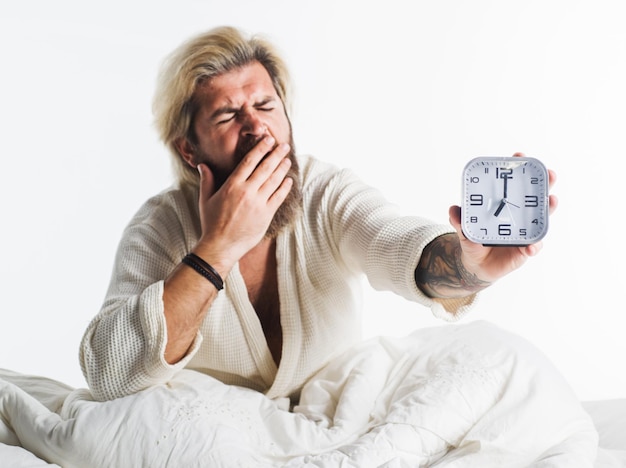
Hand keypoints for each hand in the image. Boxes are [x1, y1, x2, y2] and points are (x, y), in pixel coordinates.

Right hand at [194, 135, 293, 275]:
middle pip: (265, 167)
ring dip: (282, 168)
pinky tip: (289, 180)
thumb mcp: (205, 199)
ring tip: (287, 159)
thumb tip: (202, 165)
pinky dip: (285, 187)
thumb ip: (206, 180)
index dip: (261, 148)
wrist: (221, 246)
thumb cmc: (211, 223)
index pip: (249, 161)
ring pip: (274, 180)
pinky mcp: (266, 215)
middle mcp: (247, 191)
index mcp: (232, 185)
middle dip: (276, 154)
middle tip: (284, 145)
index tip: (268, 140)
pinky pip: (279, 197)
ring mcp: (258, 203)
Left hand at [449, 153, 557, 282]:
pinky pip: (533, 247)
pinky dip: (534, 246)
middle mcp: (519, 215)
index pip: (514, 184)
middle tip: (550, 174)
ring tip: (552, 200)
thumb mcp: (464, 229)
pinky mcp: (525, 249)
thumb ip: (459, 220)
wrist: (476, 264)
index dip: (519, 169)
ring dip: (548, 208)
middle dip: (545, 183)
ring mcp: (525, 231)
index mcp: (504, 205)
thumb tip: (453, 209)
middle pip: (536, 196)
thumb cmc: (473, 240)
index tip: (519, 156)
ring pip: (541, 218)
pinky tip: (530, 246)